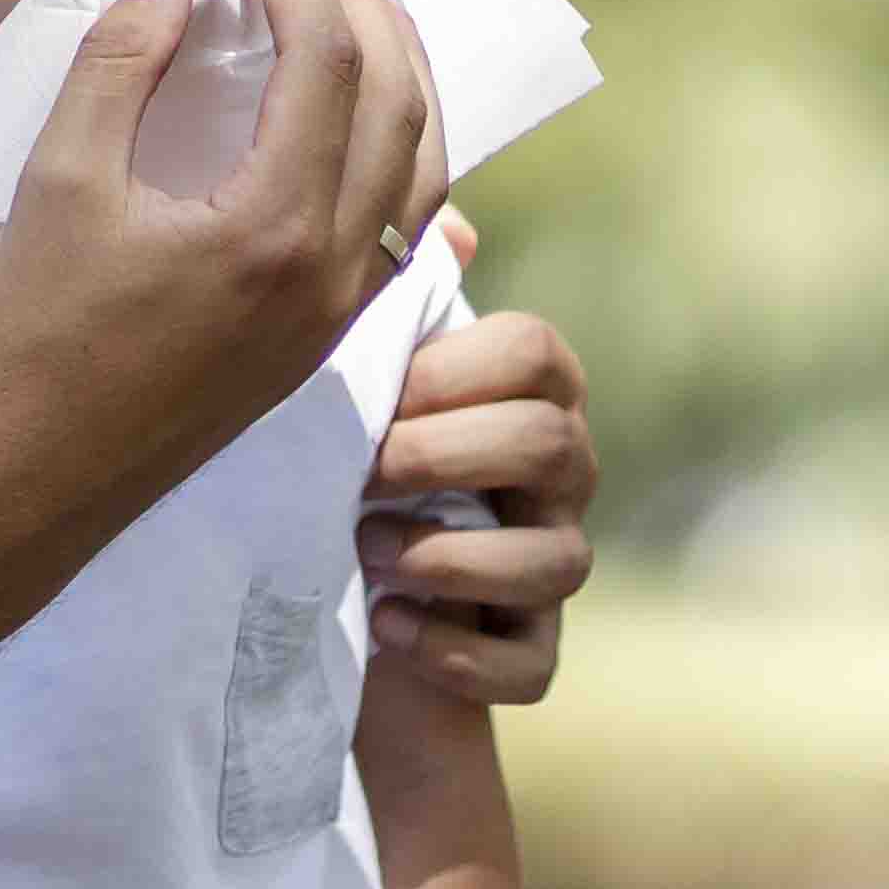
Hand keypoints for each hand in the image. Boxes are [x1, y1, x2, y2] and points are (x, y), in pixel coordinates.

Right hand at [0, 0, 444, 509]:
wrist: (37, 476)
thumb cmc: (37, 333)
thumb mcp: (60, 179)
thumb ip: (119, 60)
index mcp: (277, 229)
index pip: (329, 58)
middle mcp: (337, 271)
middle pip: (401, 96)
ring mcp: (345, 308)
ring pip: (425, 159)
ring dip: (400, 62)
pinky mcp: (331, 332)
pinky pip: (409, 215)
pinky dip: (399, 136)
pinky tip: (362, 99)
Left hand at [363, 235, 594, 709]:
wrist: (326, 620)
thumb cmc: (348, 473)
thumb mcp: (365, 389)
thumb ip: (403, 308)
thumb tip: (450, 226)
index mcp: (528, 396)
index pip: (535, 350)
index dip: (453, 371)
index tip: (378, 397)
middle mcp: (561, 478)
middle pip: (549, 444)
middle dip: (445, 456)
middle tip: (362, 476)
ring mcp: (551, 571)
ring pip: (557, 562)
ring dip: (454, 557)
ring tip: (370, 554)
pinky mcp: (530, 658)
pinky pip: (527, 662)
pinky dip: (453, 650)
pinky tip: (386, 627)